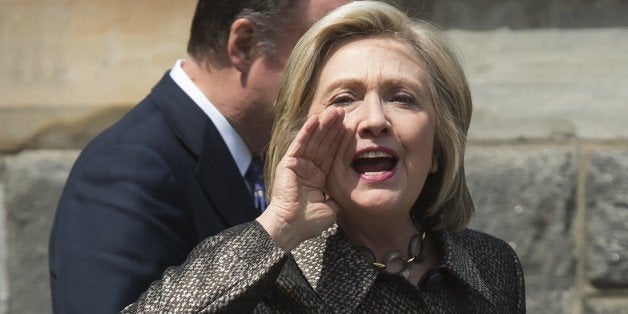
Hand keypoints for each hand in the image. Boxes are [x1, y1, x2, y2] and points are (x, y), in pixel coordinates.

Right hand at [257, 107, 349, 250]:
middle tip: (343, 110)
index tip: (352, 125)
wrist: (292, 227)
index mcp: (319, 177)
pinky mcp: (289, 163)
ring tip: (333, 110)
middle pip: (323, 143)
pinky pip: (299, 144)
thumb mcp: (332, 206)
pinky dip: (307, 131)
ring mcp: (298, 164)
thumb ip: (338, 195)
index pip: (332, 153)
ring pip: (313, 140)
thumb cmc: (310, 222)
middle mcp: (309, 168)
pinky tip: (315, 119)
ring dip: (322, 124)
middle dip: (333, 127)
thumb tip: (350, 193)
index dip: (341, 139)